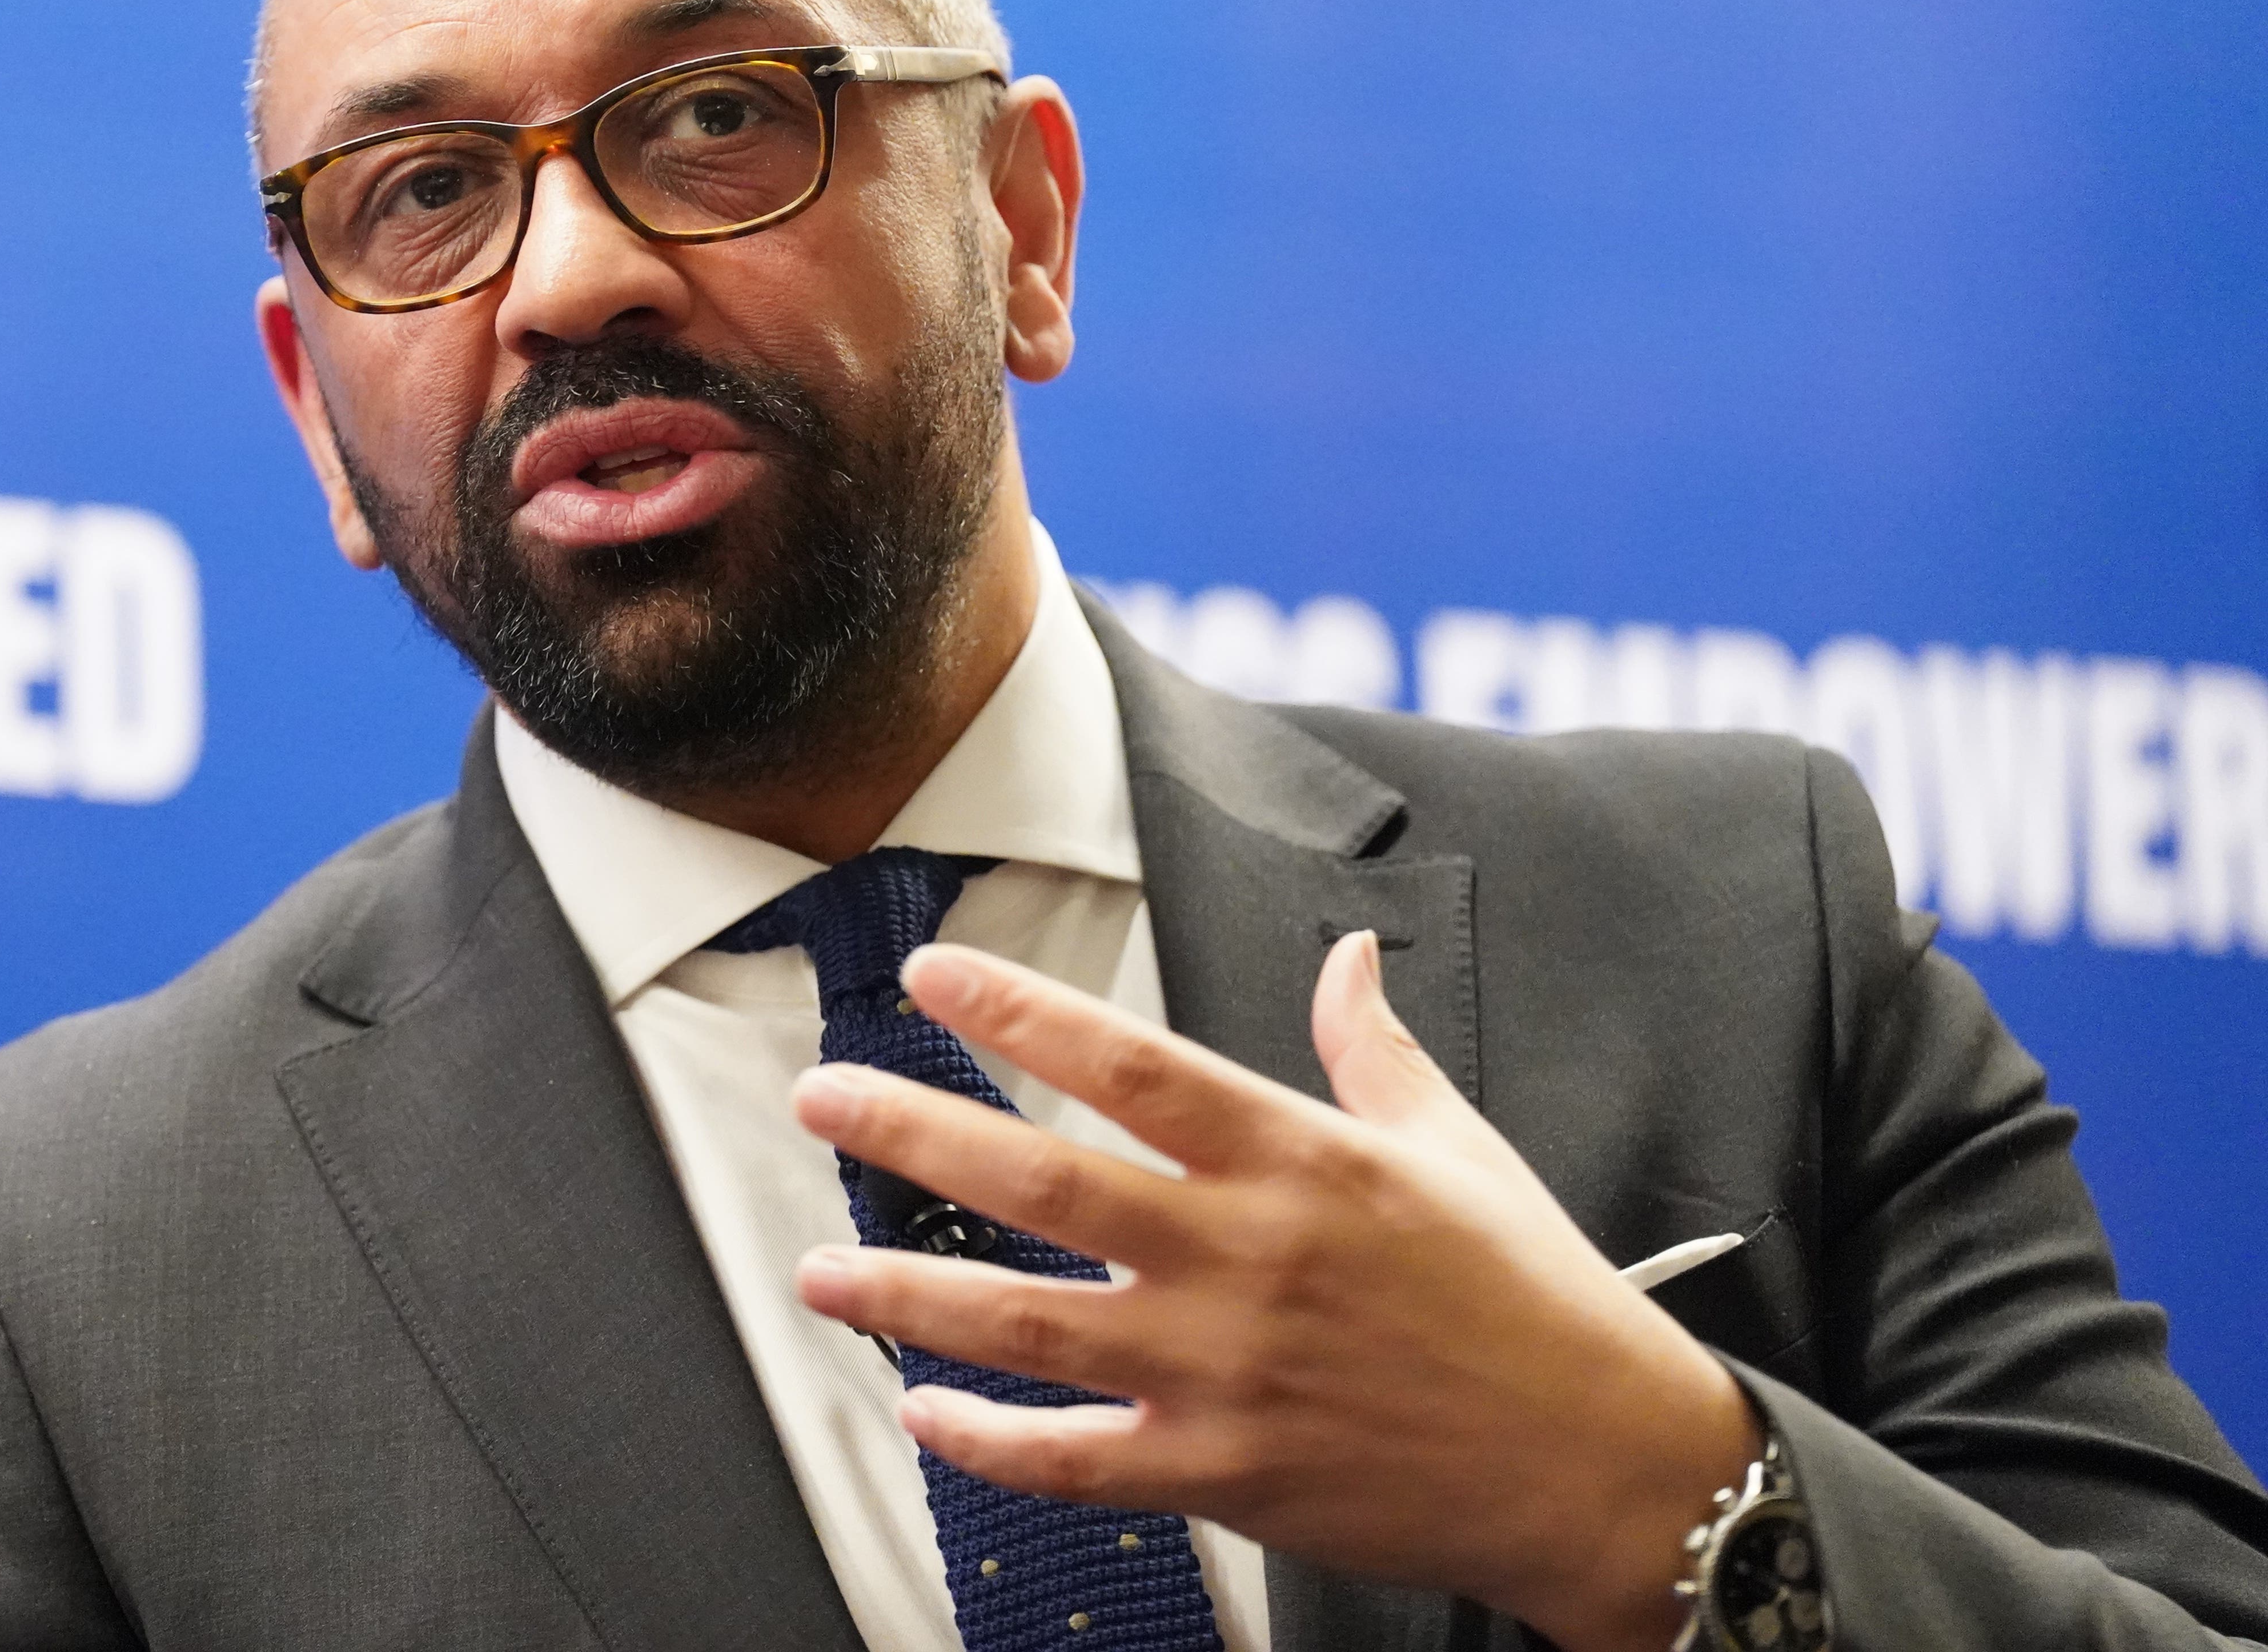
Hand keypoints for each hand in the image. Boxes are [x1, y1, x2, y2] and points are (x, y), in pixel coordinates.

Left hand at [788, 931, 1755, 1651]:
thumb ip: (1373, 1049)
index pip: (1130, 1062)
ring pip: (1028, 1323)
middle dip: (914, 1135)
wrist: (1607, 1467)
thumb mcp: (1458, 1146)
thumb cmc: (1534, 1299)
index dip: (1021, 1013)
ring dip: (907, 1296)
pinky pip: (1077, 1461)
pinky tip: (923, 1411)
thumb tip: (1349, 954)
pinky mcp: (1226, 1471)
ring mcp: (1227, 1371)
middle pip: (1043, 1179)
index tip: (932, 979)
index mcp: (1299, 1159)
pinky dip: (988, 1441)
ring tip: (817, 1274)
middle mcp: (1246, 1256)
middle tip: (821, 1100)